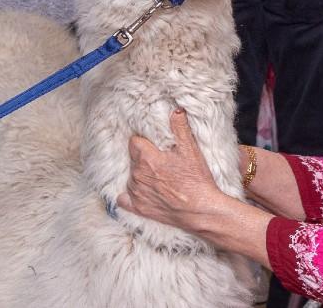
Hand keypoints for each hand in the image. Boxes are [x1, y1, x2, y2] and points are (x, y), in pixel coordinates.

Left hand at [117, 109, 224, 228]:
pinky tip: (141, 191)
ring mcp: (136, 192)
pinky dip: (129, 195)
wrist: (199, 211)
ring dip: (140, 174)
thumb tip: (175, 111)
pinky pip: (123, 199)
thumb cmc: (196, 180)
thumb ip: (180, 128)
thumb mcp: (191, 150)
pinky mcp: (138, 208)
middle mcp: (137, 174)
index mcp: (146, 158)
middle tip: (160, 159)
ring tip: (157, 176)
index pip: (134, 142)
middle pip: (133, 158)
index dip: (144, 141)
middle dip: (143, 156)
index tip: (154, 144)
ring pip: (130, 176)